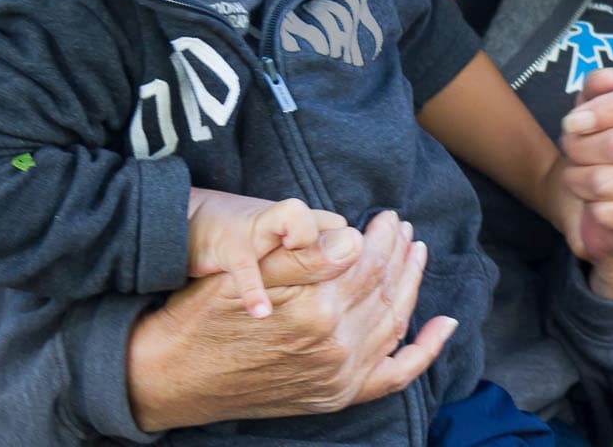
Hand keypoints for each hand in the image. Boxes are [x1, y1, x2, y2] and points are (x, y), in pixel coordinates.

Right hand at [126, 211, 458, 431]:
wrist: (171, 375)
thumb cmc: (203, 314)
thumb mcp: (247, 272)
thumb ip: (304, 255)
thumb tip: (356, 240)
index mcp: (317, 312)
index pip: (369, 262)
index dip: (384, 236)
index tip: (389, 216)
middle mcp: (335, 348)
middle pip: (385, 290)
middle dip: (401, 254)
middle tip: (405, 228)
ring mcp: (339, 377)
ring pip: (394, 323)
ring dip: (411, 286)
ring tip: (416, 256)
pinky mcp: (335, 395)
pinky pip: (394, 375)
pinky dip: (423, 350)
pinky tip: (442, 326)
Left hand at [557, 69, 612, 296]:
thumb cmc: (603, 136)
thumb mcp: (593, 103)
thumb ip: (596, 85)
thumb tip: (610, 78)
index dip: (605, 112)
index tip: (574, 122)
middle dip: (580, 150)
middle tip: (570, 150)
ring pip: (609, 181)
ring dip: (581, 180)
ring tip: (580, 175)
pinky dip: (594, 207)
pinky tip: (599, 201)